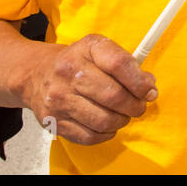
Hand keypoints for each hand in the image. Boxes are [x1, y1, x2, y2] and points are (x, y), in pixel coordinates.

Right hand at [21, 34, 157, 145]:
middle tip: (138, 106)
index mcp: (86, 49)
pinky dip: (105, 134)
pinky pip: (89, 136)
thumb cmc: (76, 62)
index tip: (150, 91)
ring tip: (122, 115)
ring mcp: (59, 98)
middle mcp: (69, 72)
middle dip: (134, 105)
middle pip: (114, 96)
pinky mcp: (53, 121)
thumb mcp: (99, 49)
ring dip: (121, 121)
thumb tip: (148, 85)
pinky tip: (107, 125)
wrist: (36, 73)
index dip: (140, 82)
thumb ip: (126, 63)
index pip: (119, 64)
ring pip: (103, 120)